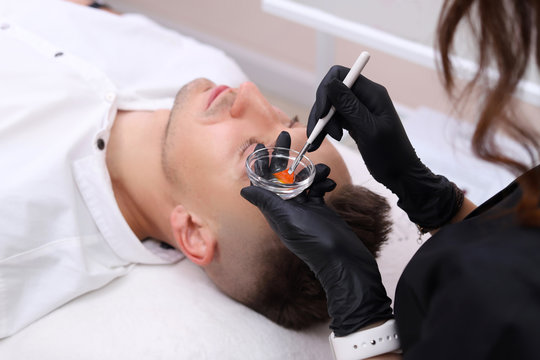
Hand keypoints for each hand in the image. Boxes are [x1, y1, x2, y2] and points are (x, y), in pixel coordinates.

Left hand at [241, 160, 392, 335]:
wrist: (341, 257)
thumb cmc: (312, 240)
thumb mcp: (286, 218)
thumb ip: (267, 202)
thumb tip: (244, 190)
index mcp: (274, 208)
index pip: (264, 181)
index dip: (261, 163)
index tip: (262, 144)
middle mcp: (287, 206)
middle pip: (282, 175)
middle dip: (284, 156)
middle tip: (287, 135)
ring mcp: (303, 207)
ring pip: (302, 179)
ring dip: (311, 171)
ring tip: (322, 171)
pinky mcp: (319, 207)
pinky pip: (317, 187)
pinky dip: (323, 182)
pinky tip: (330, 183)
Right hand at [308, 66, 461, 228]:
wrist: (401, 175)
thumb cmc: (390, 154)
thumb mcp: (369, 130)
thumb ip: (349, 106)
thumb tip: (330, 83)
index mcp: (372, 93)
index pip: (340, 75)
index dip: (326, 91)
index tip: (322, 114)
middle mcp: (365, 97)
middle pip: (331, 93)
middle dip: (321, 112)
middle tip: (319, 135)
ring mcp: (359, 109)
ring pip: (330, 107)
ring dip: (321, 123)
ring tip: (318, 143)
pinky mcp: (354, 122)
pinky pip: (334, 119)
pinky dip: (325, 130)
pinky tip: (321, 142)